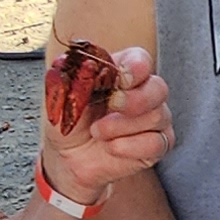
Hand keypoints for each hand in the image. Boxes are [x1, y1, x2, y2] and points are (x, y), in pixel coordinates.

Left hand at [39, 45, 175, 210]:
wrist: (68, 159)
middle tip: (112, 105)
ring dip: (122, 126)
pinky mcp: (156, 144)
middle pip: (158, 88)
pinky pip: (157, 143)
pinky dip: (130, 146)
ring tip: (98, 132)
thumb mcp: (62, 98)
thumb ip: (73, 79)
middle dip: (136, 99)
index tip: (122, 79)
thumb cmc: (69, 123)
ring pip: (157, 116)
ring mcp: (153, 119)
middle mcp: (142, 92)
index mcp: (121, 72)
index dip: (135, 68)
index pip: (140, 60)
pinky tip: (112, 147)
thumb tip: (84, 65)